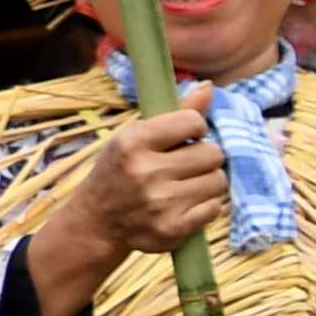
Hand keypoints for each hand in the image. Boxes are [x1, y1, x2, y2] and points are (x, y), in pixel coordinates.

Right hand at [32, 92, 229, 308]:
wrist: (97, 221)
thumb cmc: (120, 170)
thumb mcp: (135, 137)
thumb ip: (175, 114)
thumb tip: (210, 86)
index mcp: (133, 141)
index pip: (193, 121)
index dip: (194, 128)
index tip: (183, 137)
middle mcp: (146, 171)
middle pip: (213, 153)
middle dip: (204, 157)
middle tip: (186, 163)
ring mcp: (161, 203)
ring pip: (218, 181)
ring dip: (208, 181)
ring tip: (187, 184)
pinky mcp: (173, 229)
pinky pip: (214, 208)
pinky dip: (205, 205)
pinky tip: (186, 203)